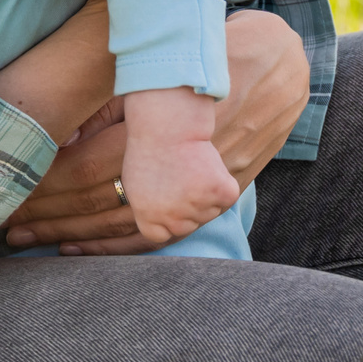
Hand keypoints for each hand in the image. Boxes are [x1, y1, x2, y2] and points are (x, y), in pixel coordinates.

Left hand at [5, 9, 302, 253]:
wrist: (280, 62)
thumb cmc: (210, 50)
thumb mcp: (155, 63)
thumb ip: (108, 103)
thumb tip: (58, 139)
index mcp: (158, 122)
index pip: (87, 168)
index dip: (45, 187)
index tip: (9, 196)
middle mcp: (179, 162)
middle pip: (100, 199)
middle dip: (50, 216)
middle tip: (7, 227)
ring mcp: (200, 186)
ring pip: (125, 222)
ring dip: (74, 235)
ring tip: (30, 241)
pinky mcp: (214, 198)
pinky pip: (160, 234)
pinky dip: (117, 246)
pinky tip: (81, 248)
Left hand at [113, 87, 240, 246]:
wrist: (168, 126)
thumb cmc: (149, 150)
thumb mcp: (135, 188)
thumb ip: (150, 212)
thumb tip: (162, 227)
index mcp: (149, 222)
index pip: (165, 235)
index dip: (168, 214)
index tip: (168, 195)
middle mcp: (175, 221)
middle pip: (191, 225)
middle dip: (189, 206)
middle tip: (183, 178)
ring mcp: (200, 209)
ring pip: (210, 211)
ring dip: (206, 194)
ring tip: (192, 169)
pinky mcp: (222, 193)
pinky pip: (227, 197)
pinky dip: (222, 184)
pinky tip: (207, 167)